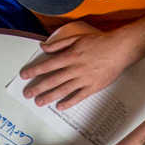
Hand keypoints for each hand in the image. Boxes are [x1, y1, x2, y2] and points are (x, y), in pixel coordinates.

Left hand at [20, 20, 141, 108]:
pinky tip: (60, 106)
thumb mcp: (77, 38)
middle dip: (38, 87)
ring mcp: (84, 79)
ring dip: (49, 96)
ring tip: (39, 102)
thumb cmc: (98, 42)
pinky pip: (79, 96)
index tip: (25, 76)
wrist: (119, 49)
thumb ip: (59, 44)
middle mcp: (75, 69)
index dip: (35, 71)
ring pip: (63, 90)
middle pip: (53, 80)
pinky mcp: (93, 87)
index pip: (48, 65)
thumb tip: (43, 47)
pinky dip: (69, 102)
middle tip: (27, 94)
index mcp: (70, 56)